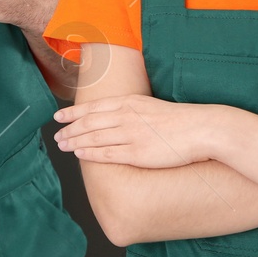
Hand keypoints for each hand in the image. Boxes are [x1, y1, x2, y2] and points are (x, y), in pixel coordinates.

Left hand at [52, 94, 210, 167]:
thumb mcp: (150, 106)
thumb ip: (131, 109)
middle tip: (57, 135)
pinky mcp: (137, 153)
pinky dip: (90, 153)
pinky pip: (107, 153)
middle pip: (89, 122)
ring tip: (63, 145)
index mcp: (129, 102)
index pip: (93, 106)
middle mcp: (126, 116)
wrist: (200, 129)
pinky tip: (80, 154)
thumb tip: (115, 116)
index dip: (73, 112)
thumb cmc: (179, 119)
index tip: (58, 117)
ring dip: (75, 141)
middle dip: (69, 129)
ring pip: (94, 137)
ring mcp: (131, 134)